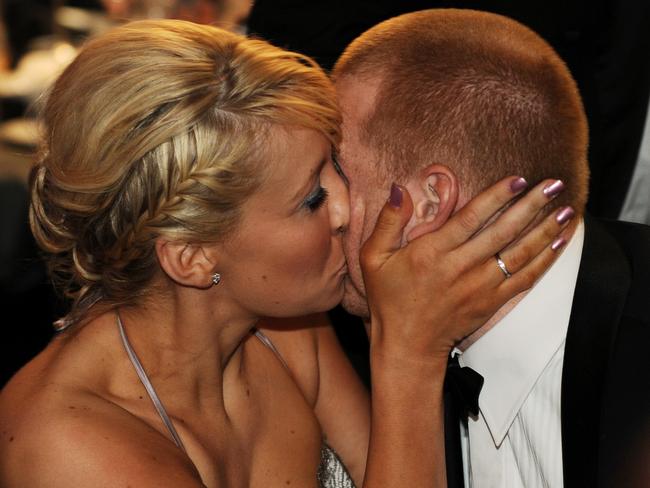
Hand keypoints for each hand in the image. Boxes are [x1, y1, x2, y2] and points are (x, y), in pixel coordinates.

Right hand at [361, 176, 572, 365]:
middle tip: (554, 185)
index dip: (496, 197)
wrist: (408, 345)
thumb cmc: (389, 298)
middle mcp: (460, 267)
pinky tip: (559, 243)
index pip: (470, 218)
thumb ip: (388, 221)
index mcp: (432, 252)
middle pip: (503, 232)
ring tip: (567, 210)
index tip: (518, 180)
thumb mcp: (374, 258)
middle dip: (532, 206)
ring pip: (519, 254)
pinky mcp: (491, 303)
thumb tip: (398, 188)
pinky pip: (524, 279)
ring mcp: (480, 287)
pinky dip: (544, 261)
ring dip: (545, 231)